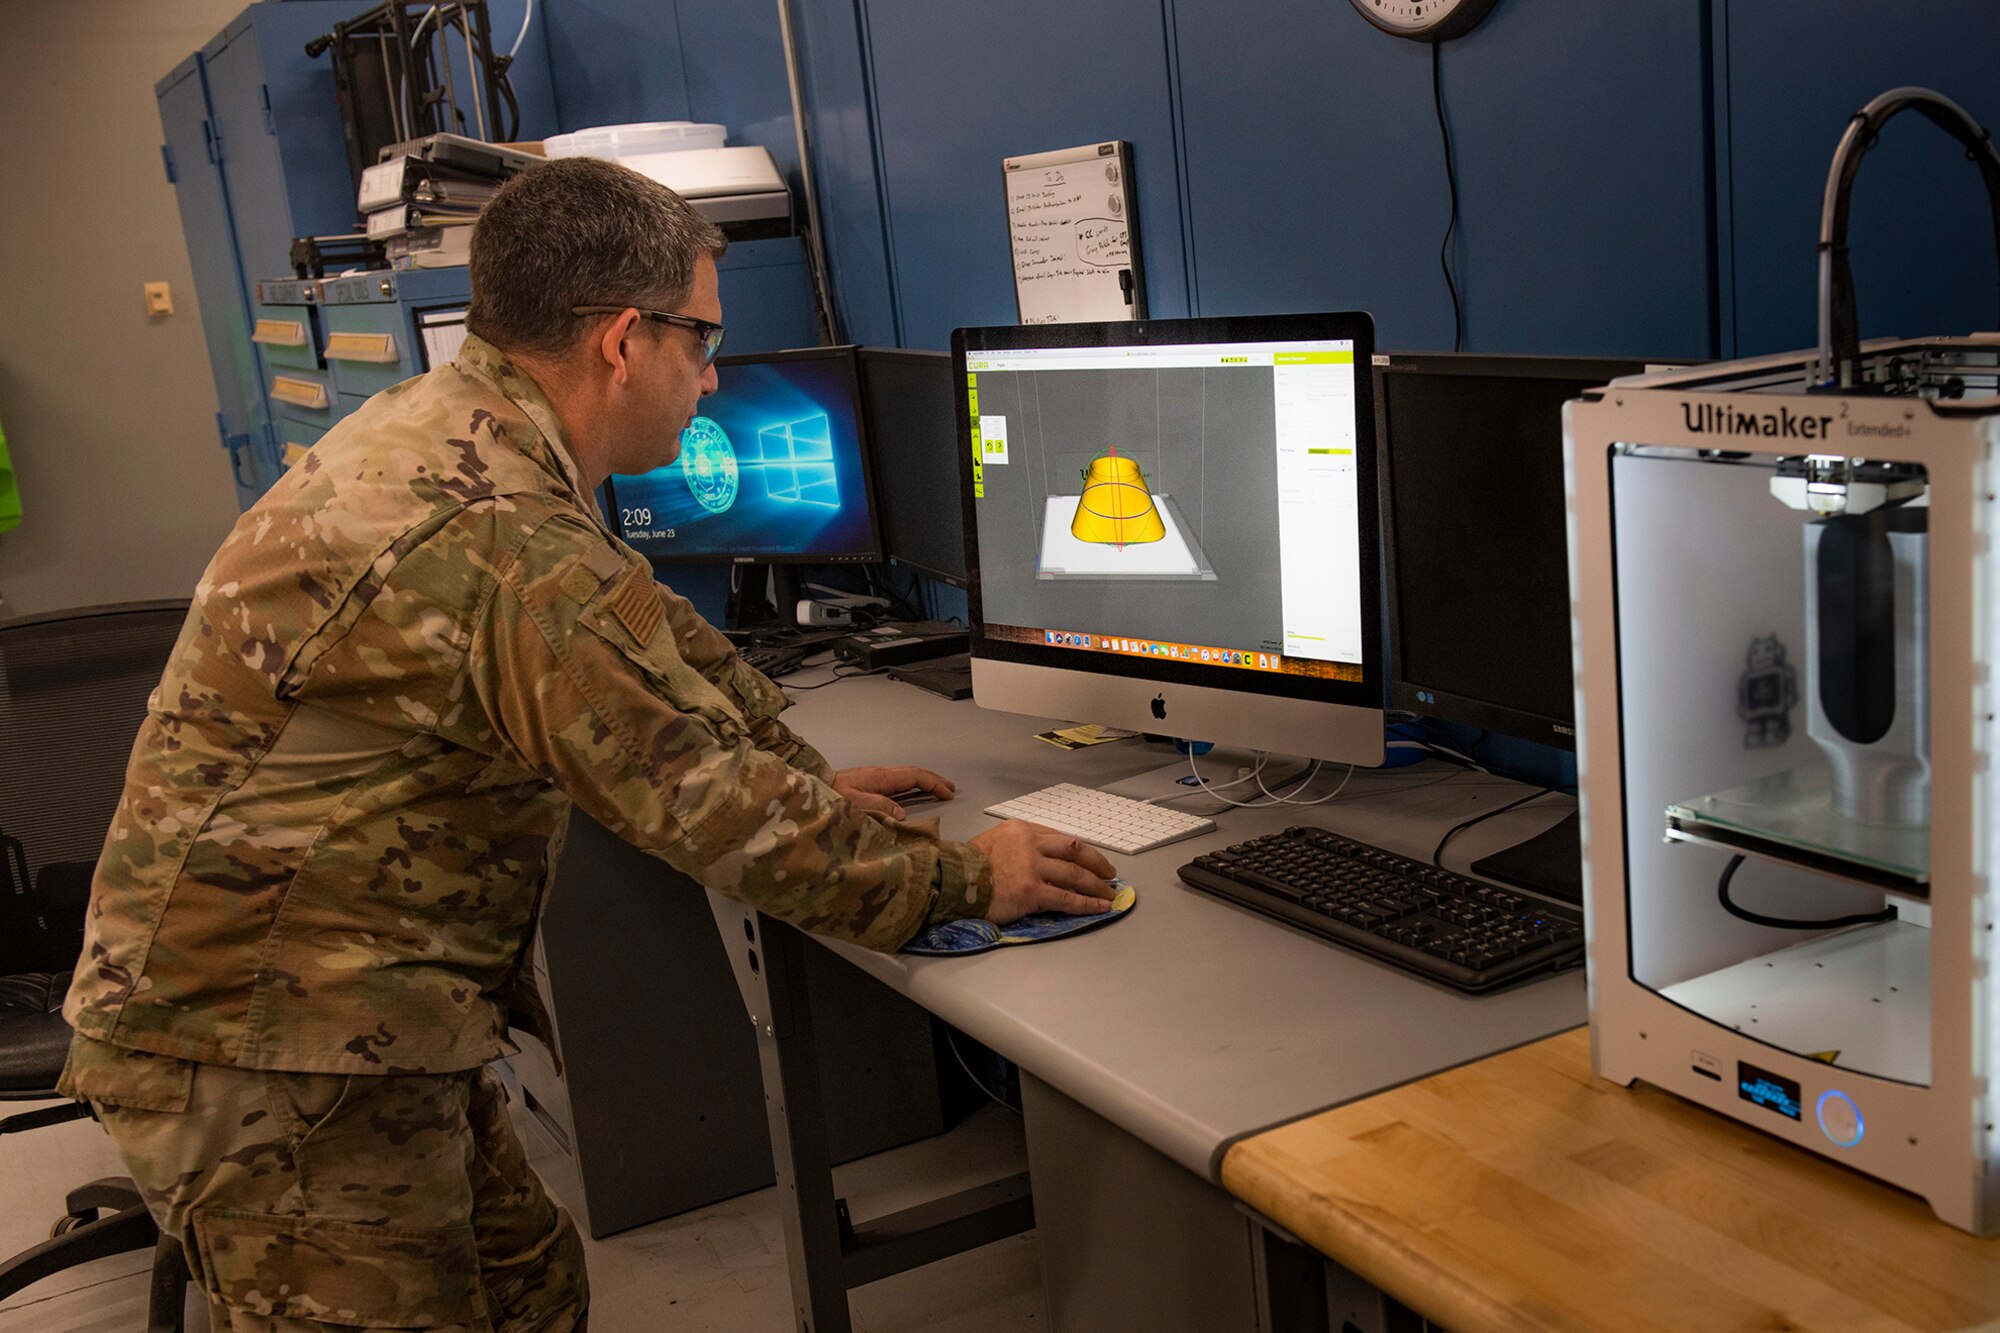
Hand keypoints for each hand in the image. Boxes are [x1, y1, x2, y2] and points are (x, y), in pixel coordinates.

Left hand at [833, 765, 954, 819]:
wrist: (809, 788)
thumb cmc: (830, 796)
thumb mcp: (855, 805)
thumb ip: (880, 807)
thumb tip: (902, 814)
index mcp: (880, 777)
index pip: (914, 776)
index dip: (934, 783)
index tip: (949, 794)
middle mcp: (880, 773)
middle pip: (913, 772)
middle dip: (934, 779)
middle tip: (951, 789)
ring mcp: (873, 776)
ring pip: (905, 774)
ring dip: (923, 781)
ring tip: (936, 790)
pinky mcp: (866, 782)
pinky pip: (896, 780)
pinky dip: (910, 784)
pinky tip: (910, 792)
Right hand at [967, 820, 1118, 923]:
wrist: (952, 882)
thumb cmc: (968, 866)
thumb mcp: (994, 842)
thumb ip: (1018, 846)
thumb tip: (1041, 860)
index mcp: (1021, 829)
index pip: (1060, 837)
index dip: (1080, 851)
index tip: (1091, 860)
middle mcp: (1030, 843)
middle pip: (1074, 851)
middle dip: (1096, 863)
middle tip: (1109, 874)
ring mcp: (1032, 867)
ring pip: (1075, 874)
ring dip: (1096, 885)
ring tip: (1108, 894)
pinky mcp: (1031, 890)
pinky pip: (1066, 898)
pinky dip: (1086, 903)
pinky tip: (1099, 907)